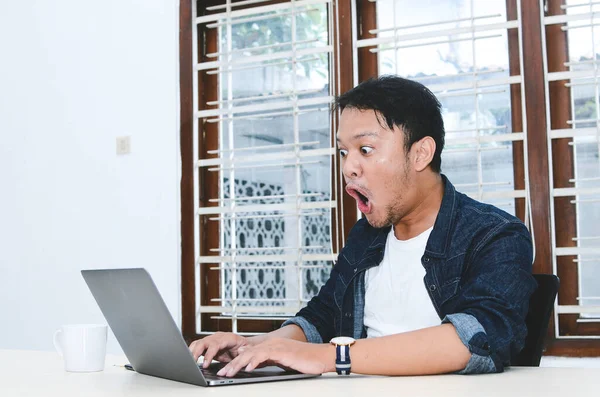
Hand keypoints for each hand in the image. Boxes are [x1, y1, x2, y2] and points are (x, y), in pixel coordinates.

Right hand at [189, 332, 250, 367]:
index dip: (209, 354)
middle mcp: (218, 337)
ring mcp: (212, 339)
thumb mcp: (246, 350)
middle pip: (204, 342)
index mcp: (228, 337)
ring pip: (199, 342)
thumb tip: (238, 353)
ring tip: (189, 362)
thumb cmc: (245, 347)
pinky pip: (197, 345)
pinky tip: (190, 359)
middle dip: (196, 352)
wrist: (244, 345)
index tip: (205, 364)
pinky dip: (192, 351)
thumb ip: (242, 352)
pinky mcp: (208, 344)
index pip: (215, 344)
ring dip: (192, 352)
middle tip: (192, 363)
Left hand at [215, 337, 334, 376]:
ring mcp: (276, 346)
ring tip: (228, 373)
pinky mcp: (281, 351)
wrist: (321, 357)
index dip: (234, 362)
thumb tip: (251, 364)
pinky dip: (253, 361)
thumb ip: (267, 360)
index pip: (248, 353)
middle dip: (232, 364)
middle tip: (221, 373)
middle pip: (246, 353)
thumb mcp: (282, 361)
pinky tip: (246, 368)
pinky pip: (264, 355)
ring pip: (251, 354)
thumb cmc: (305, 361)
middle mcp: (271, 344)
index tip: (224, 370)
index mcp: (270, 346)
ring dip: (238, 364)